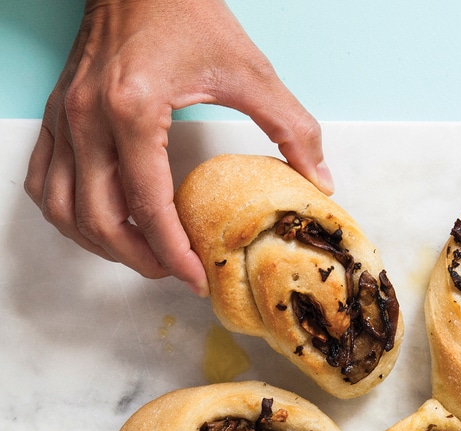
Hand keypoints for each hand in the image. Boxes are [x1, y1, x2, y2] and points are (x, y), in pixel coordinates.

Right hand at [24, 0, 330, 294]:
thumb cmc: (186, 10)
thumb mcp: (251, 70)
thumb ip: (292, 128)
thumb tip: (321, 181)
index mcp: (132, 111)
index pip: (148, 207)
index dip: (175, 254)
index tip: (198, 278)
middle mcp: (88, 118)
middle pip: (100, 220)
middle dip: (140, 260)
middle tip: (175, 274)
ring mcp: (66, 116)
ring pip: (64, 208)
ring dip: (101, 244)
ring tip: (143, 256)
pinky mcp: (59, 114)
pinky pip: (44, 181)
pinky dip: (70, 214)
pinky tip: (103, 224)